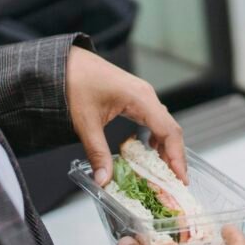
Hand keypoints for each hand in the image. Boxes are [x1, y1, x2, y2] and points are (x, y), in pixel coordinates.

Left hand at [65, 46, 186, 185]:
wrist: (63, 62)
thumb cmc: (75, 82)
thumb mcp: (86, 122)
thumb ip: (97, 152)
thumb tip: (103, 180)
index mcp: (140, 98)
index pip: (168, 131)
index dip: (177, 157)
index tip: (181, 179)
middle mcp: (146, 95)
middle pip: (171, 129)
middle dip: (175, 156)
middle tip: (176, 182)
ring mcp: (141, 94)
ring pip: (163, 124)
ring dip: (166, 147)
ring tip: (164, 171)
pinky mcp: (133, 96)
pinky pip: (153, 118)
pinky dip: (156, 136)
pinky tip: (149, 149)